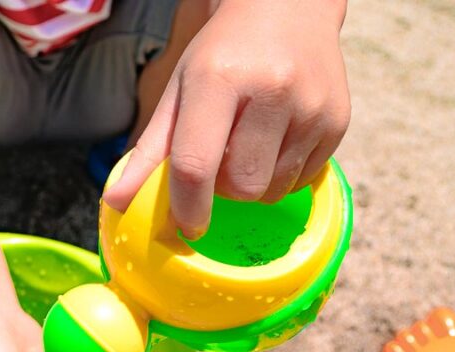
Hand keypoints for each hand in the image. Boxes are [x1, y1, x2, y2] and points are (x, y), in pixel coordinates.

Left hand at [104, 0, 349, 238]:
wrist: (288, 7)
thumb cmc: (224, 54)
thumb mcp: (180, 91)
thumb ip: (149, 151)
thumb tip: (116, 203)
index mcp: (220, 79)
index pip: (197, 165)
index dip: (187, 208)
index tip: (185, 226)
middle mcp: (273, 90)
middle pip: (241, 186)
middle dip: (224, 189)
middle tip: (220, 159)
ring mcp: (312, 106)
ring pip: (272, 190)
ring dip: (254, 184)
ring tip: (249, 145)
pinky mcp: (338, 121)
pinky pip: (301, 181)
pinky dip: (281, 175)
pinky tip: (276, 140)